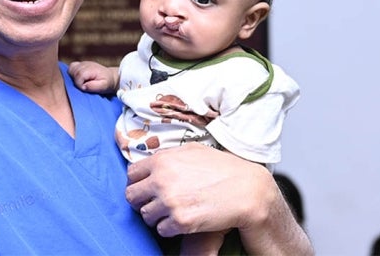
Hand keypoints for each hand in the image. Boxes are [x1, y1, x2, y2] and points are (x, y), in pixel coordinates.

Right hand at [68, 61, 118, 93]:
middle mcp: (86, 64)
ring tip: (81, 82)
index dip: (80, 84)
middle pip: (74, 72)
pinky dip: (72, 73)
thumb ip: (94, 86)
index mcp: (91, 69)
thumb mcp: (104, 86)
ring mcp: (82, 63)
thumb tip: (84, 86)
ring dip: (73, 77)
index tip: (85, 89)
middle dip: (76, 81)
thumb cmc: (107, 82)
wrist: (110, 76)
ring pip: (71, 69)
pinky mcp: (80, 64)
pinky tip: (77, 78)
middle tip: (84, 86)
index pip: (79, 76)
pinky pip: (71, 67)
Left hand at [125, 143, 312, 254]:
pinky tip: (182, 221)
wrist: (247, 190)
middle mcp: (162, 179)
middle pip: (132, 196)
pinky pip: (161, 230)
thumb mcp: (193, 151)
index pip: (131, 174)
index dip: (138, 182)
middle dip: (142, 201)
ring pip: (145, 215)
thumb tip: (152, 162)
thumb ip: (169, 156)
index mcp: (162, 160)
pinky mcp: (180, 221)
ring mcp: (170, 201)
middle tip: (155, 203)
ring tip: (171, 213)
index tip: (146, 188)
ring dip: (156, 216)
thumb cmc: (223, 168)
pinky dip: (169, 228)